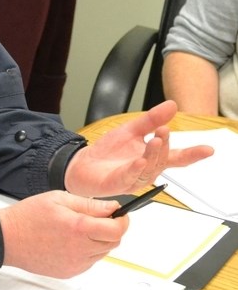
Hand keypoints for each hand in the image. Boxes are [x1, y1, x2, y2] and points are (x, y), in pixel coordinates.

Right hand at [0, 191, 127, 277]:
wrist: (8, 238)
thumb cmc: (28, 216)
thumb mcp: (58, 198)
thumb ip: (88, 203)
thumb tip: (111, 207)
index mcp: (78, 227)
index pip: (117, 229)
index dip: (123, 220)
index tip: (120, 214)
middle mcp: (80, 249)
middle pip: (113, 242)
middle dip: (111, 229)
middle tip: (97, 218)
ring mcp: (75, 263)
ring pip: (102, 252)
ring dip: (99, 240)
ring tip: (78, 228)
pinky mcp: (70, 272)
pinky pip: (89, 261)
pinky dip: (87, 251)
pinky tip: (70, 240)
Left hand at [64, 100, 213, 196]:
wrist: (82, 164)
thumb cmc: (108, 152)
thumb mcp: (130, 130)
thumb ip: (151, 120)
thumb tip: (172, 105)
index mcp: (151, 158)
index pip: (175, 157)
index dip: (192, 154)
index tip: (207, 149)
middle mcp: (145, 170)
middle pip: (162, 162)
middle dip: (165, 147)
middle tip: (163, 131)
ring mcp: (132, 179)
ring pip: (149, 170)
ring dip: (153, 155)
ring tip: (155, 140)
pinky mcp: (117, 183)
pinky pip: (129, 178)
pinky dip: (135, 169)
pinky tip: (139, 161)